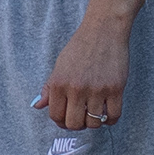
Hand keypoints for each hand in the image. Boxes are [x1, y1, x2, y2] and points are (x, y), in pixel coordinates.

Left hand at [38, 9, 131, 132]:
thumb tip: (37, 106)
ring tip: (94, 113)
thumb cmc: (80, 46)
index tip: (67, 118)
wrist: (103, 30)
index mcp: (59, 82)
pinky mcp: (116, 89)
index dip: (61, 121)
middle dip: (77, 125)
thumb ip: (48, 87)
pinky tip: (107, 112)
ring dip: (94, 122)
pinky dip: (110, 120)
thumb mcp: (59, 65)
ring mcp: (97, 89)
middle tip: (81, 117)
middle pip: (74, 124)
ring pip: (93, 123)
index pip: (56, 116)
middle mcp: (76, 88)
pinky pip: (113, 116)